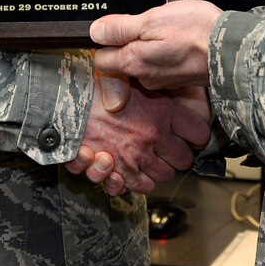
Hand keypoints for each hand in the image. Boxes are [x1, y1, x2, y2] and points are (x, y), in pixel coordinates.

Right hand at [66, 77, 210, 195]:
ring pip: (165, 175)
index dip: (195, 135)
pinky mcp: (122, 171)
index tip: (190, 134)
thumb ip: (149, 87)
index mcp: (162, 111)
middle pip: (184, 159)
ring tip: (150, 159)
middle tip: (169, 149)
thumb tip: (162, 89)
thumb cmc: (94, 89)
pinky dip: (140, 181)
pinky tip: (134, 169)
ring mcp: (139, 156)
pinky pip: (143, 185)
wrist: (66, 105)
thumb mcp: (129, 79)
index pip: (198, 133)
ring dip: (159, 169)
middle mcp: (155, 136)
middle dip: (178, 156)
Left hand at [90, 0, 220, 89]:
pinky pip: (161, 65)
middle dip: (126, 44)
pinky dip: (164, 53)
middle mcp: (145, 78)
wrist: (234, 48)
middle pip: (121, 62)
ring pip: (142, 63)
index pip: (101, 59)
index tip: (116, 27)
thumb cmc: (197, 31)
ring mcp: (163, 81)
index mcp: (133, 63)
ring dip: (147, 47)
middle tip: (145, 24)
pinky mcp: (179, 79)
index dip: (105, 41)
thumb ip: (121, 28)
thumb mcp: (153, 20)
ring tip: (165, 30)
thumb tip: (95, 31)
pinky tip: (176, 40)